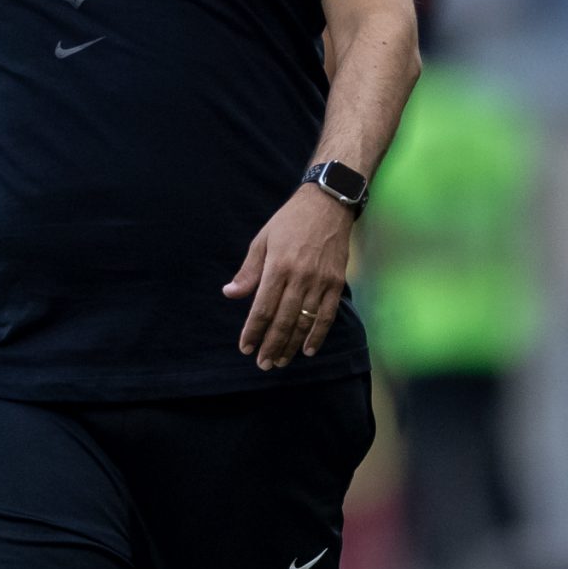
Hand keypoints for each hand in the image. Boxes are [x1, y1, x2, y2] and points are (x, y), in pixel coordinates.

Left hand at [223, 184, 354, 370]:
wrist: (327, 204)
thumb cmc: (289, 222)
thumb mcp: (262, 240)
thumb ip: (248, 271)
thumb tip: (230, 294)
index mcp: (277, 266)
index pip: (262, 308)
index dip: (253, 331)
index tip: (245, 348)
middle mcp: (300, 277)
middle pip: (283, 320)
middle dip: (271, 345)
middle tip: (263, 364)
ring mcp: (320, 281)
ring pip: (305, 321)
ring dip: (291, 344)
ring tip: (281, 361)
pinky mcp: (336, 283)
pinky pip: (327, 315)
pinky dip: (318, 334)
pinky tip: (308, 349)